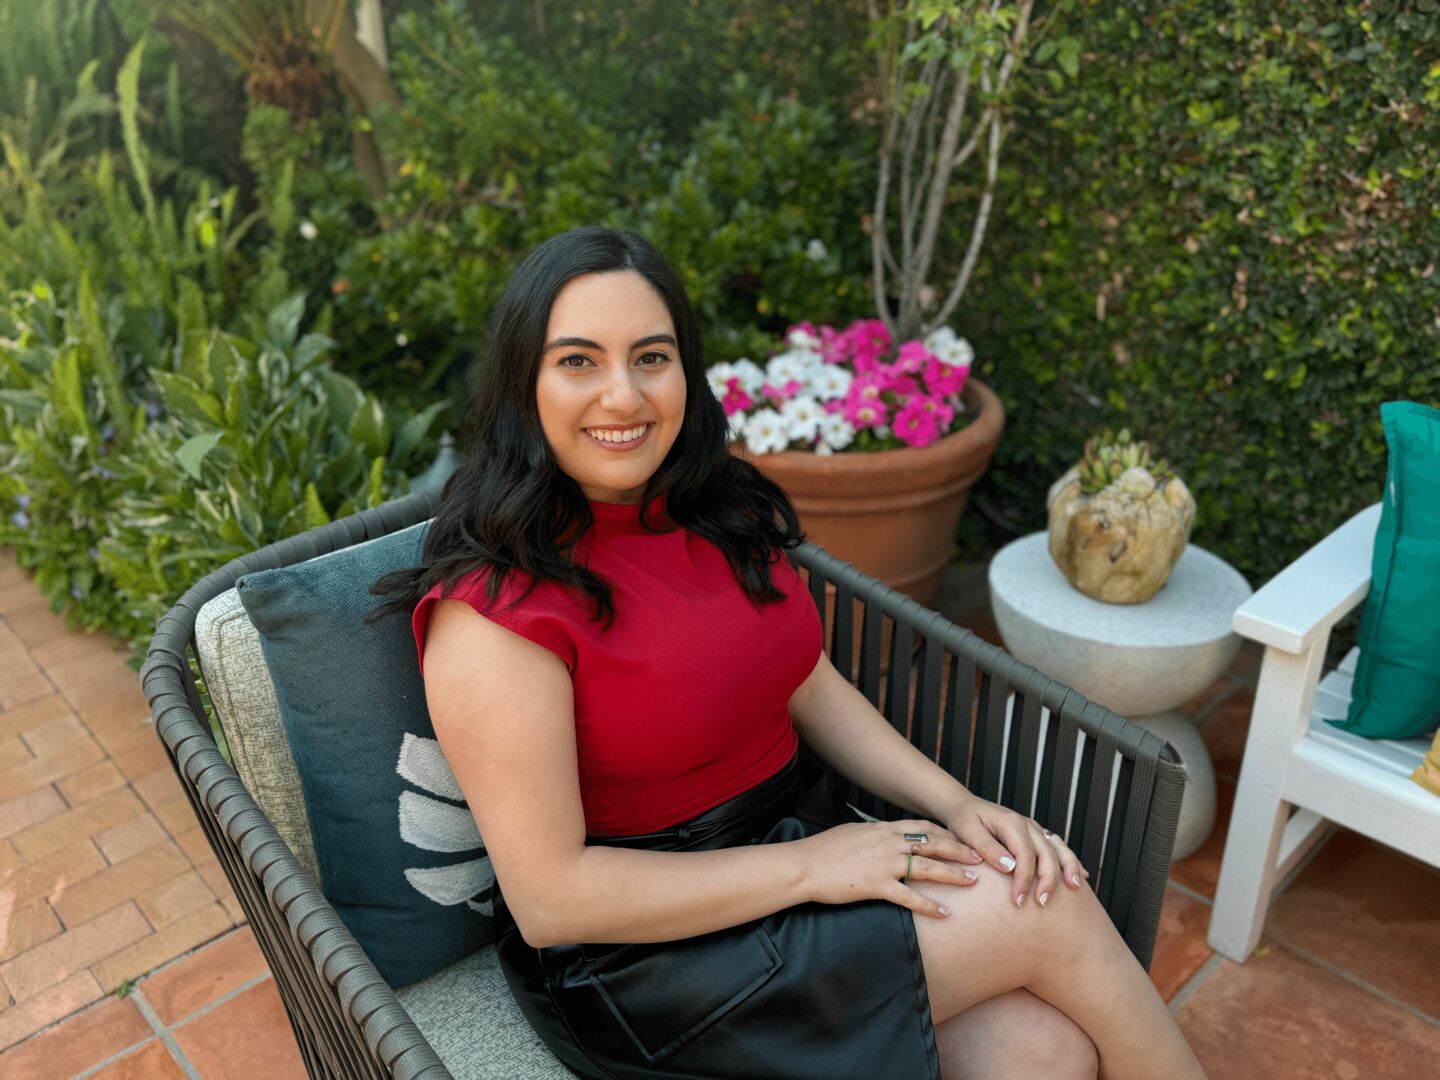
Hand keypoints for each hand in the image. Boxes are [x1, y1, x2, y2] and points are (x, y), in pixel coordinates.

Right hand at [796, 819, 980, 918]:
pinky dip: (930, 906)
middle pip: (933, 844)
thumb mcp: (852, 833)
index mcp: (882, 829)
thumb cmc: (823, 850)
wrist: (804, 865)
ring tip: (974, 882)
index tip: (963, 838)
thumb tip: (885, 835)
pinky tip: (945, 914)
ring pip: (928, 868)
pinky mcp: (876, 885)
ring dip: (954, 875)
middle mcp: (888, 843)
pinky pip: (910, 897)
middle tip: (982, 857)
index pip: (922, 827)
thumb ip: (873, 835)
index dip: (946, 832)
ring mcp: (884, 864)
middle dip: (960, 850)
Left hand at [940, 795, 1088, 908]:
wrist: (964, 807)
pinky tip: (1080, 878)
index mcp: (1011, 822)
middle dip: (1048, 879)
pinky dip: (1070, 862)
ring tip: (1074, 888)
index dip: (1024, 878)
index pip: (1025, 854)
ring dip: (1068, 868)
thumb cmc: (964, 821)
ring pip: (1059, 848)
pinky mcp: (1036, 835)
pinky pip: (1058, 848)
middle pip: (1047, 852)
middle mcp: (1027, 824)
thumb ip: (988, 848)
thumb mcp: (968, 832)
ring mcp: (1034, 829)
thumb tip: (1009, 867)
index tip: (1018, 900)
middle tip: (1041, 903)